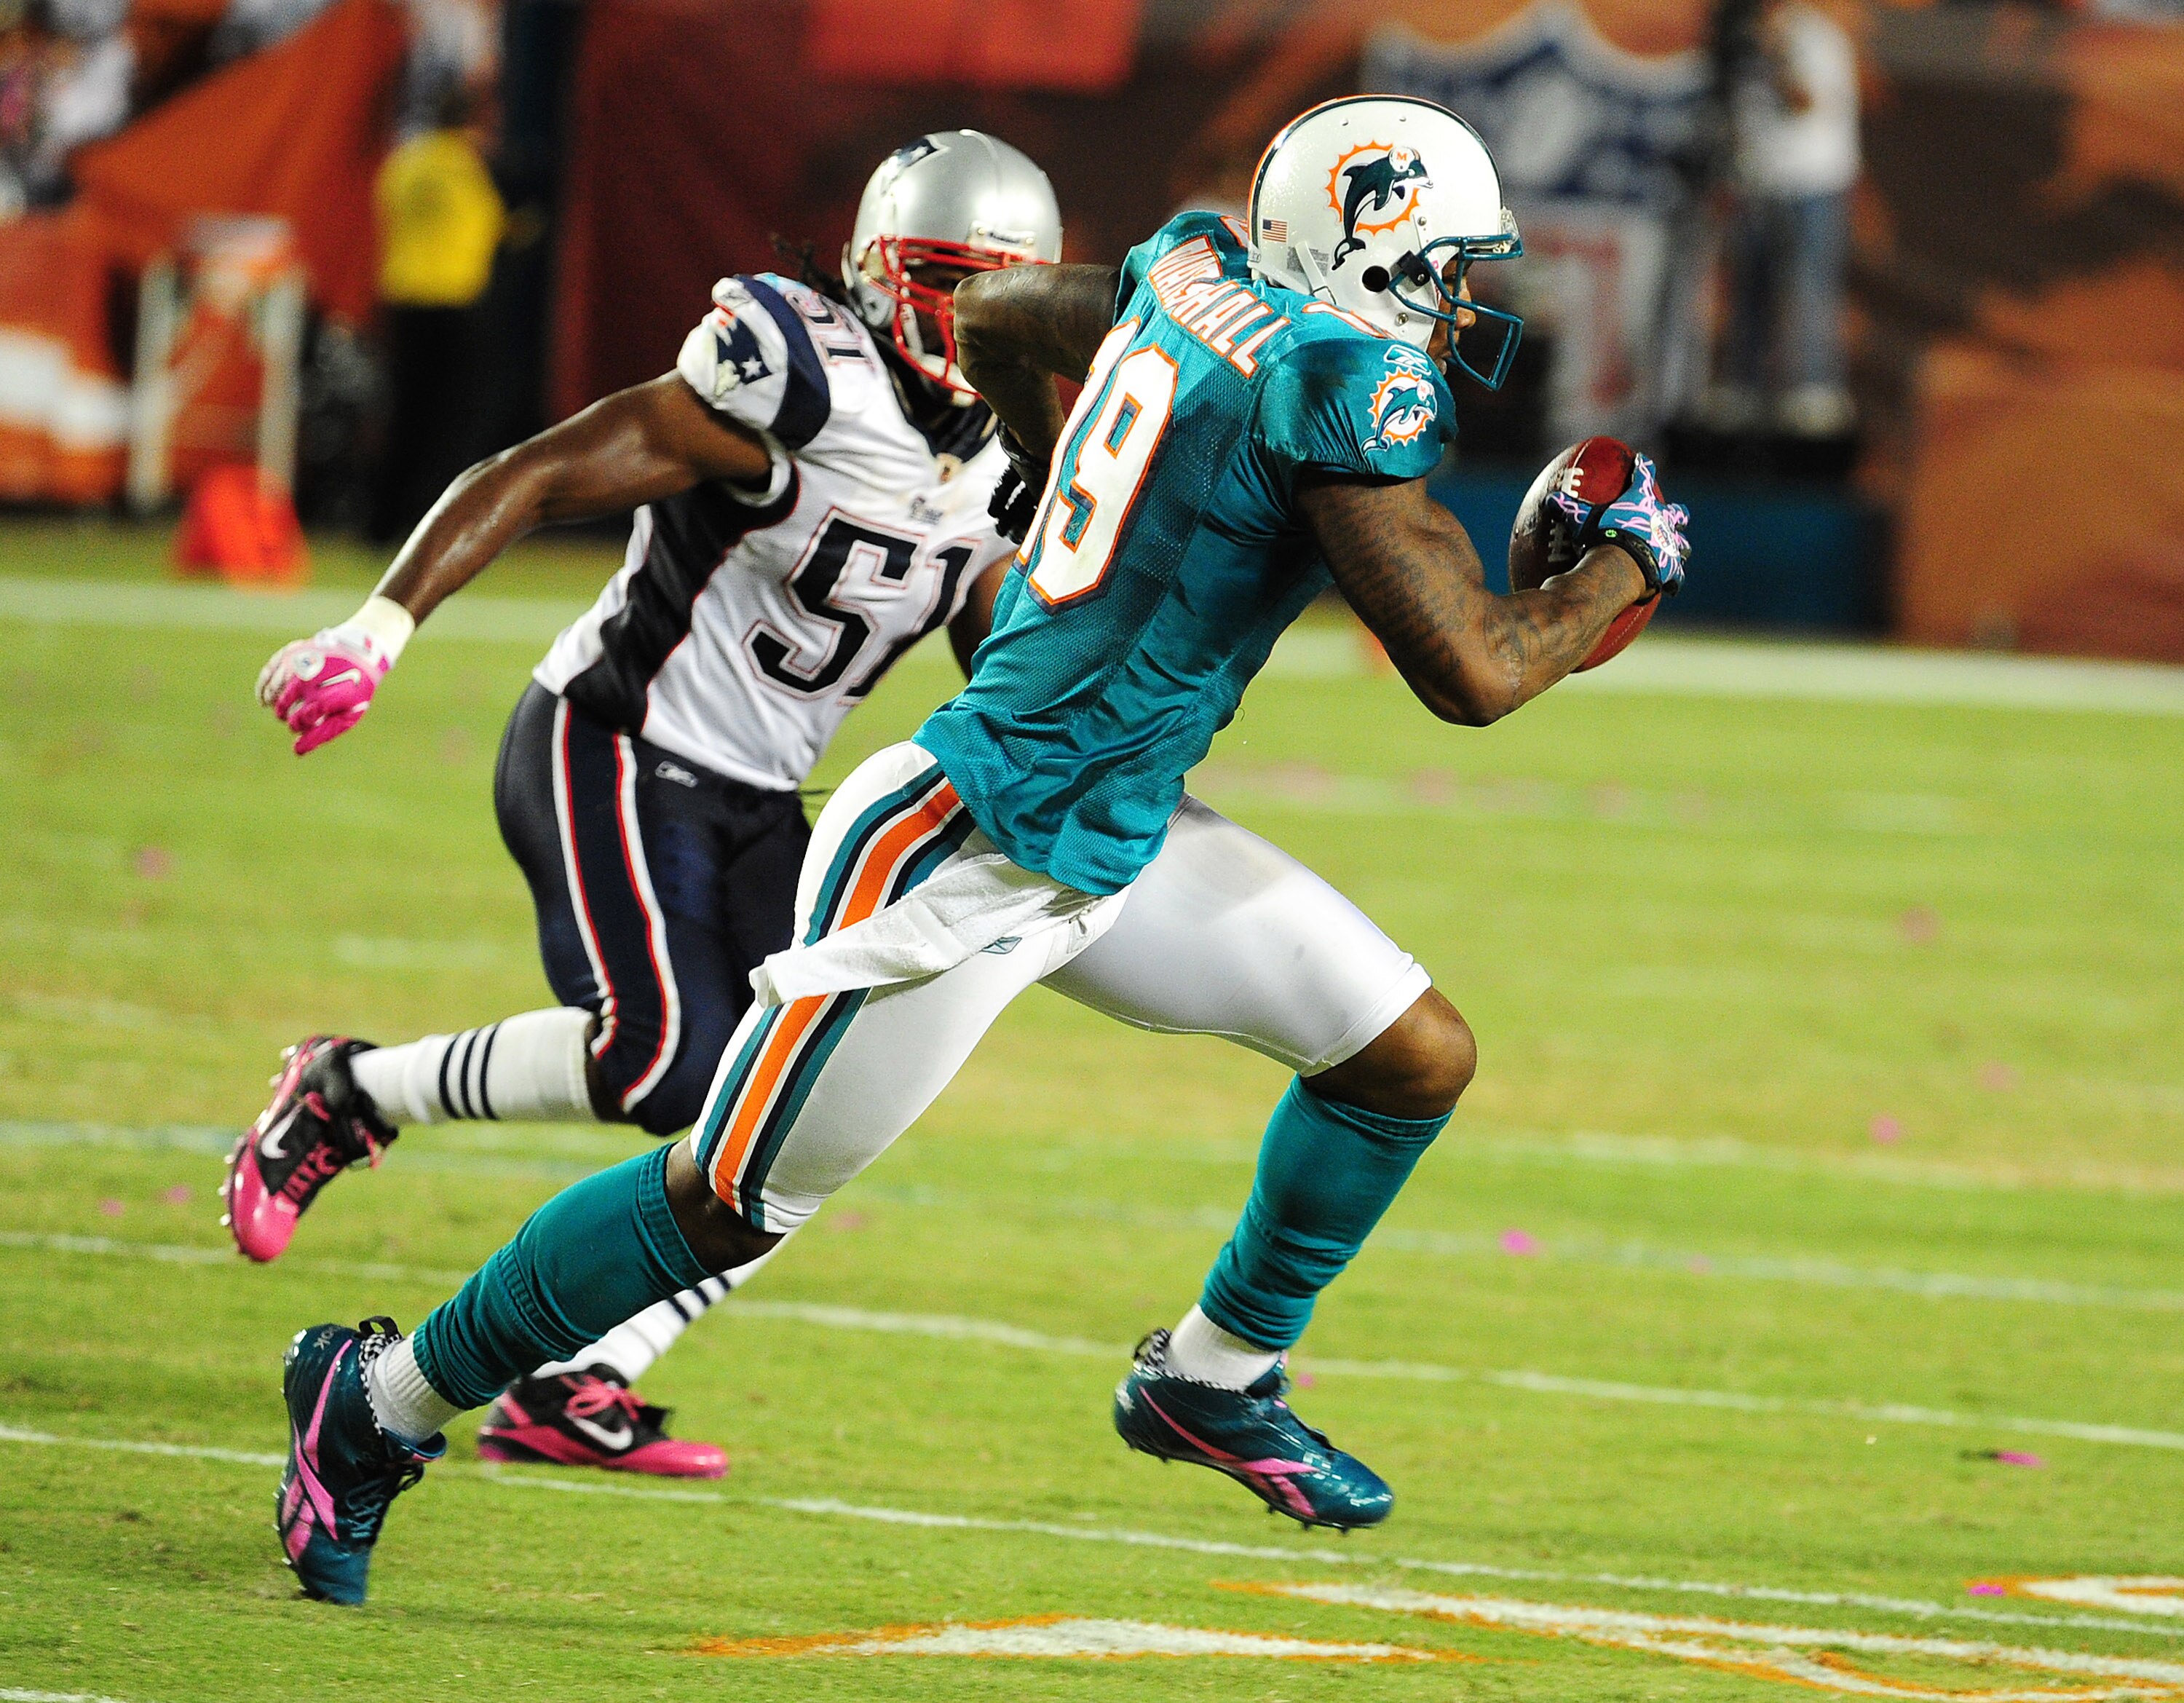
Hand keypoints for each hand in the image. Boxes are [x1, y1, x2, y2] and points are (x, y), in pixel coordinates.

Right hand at [257, 626, 395, 754]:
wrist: (361, 653)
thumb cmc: (353, 691)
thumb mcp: (346, 715)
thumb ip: (322, 734)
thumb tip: (297, 751)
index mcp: (324, 698)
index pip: (299, 719)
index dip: (296, 724)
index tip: (298, 725)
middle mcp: (309, 680)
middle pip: (283, 704)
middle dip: (283, 714)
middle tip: (288, 717)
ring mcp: (299, 664)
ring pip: (274, 687)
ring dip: (272, 700)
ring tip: (277, 706)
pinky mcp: (292, 652)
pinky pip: (269, 670)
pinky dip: (263, 685)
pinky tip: (264, 697)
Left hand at [988, 428, 1048, 546]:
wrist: (1033, 423)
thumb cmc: (1046, 459)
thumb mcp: (1050, 491)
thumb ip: (1047, 514)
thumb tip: (1039, 538)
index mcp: (1066, 486)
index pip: (1052, 515)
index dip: (1038, 529)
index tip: (1026, 542)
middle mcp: (1053, 478)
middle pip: (1036, 508)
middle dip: (1021, 524)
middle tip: (1007, 537)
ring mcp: (1035, 469)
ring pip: (1021, 497)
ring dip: (1009, 515)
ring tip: (998, 529)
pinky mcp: (1019, 459)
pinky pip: (1010, 482)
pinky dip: (1001, 497)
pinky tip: (993, 512)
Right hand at [1550, 452, 1688, 598]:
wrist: (1621, 566)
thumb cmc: (1602, 537)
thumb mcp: (1580, 520)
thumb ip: (1567, 508)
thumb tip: (1548, 499)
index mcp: (1642, 501)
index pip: (1644, 475)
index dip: (1643, 467)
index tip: (1643, 460)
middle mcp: (1662, 520)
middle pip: (1677, 513)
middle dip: (1677, 513)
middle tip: (1676, 514)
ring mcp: (1670, 545)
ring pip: (1682, 544)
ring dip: (1679, 546)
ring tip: (1676, 550)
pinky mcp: (1671, 570)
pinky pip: (1676, 577)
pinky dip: (1674, 580)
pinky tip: (1673, 585)